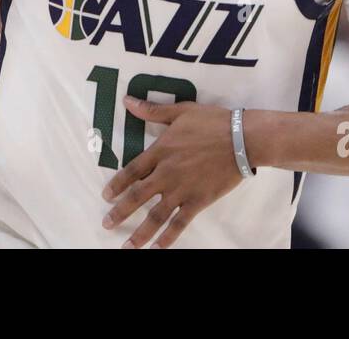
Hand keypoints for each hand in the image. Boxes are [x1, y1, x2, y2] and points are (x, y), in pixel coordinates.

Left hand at [100, 97, 240, 247]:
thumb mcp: (181, 111)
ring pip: (155, 216)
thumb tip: (127, 101)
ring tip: (127, 246)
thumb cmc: (213, 122)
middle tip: (106, 224)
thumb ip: (152, 111)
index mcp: (160, 151)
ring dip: (139, 233)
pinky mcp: (198, 201)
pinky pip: (179, 223)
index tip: (106, 196)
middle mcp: (166, 173)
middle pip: (137, 197)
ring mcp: (182, 190)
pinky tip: (158, 248)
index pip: (131, 171)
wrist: (242, 139)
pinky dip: (168, 238)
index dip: (117, 185)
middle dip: (120, 212)